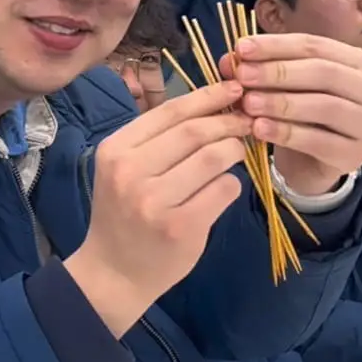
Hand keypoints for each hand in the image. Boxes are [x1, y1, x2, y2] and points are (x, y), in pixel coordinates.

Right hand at [64, 81, 251, 337]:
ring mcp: (155, 201)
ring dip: (234, 151)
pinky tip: (225, 188)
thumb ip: (158, 139)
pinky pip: (223, 190)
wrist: (113, 272)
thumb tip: (213, 104)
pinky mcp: (181, 227)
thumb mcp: (123, 168)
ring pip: (213, 158)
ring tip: (237, 153)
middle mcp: (131, 172)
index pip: (170, 111)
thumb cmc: (124, 213)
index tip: (235, 88)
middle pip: (195, 131)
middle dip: (228, 122)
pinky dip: (232, 184)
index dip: (208, 95)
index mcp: (116, 150)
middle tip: (247, 122)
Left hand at [218, 32, 361, 195]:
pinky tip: (260, 129)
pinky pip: (319, 140)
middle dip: (279, 72)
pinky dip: (286, 133)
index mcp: (354, 62)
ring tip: (248, 104)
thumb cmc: (298, 116)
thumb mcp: (278, 88)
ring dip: (282, 103)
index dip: (276, 46)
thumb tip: (229, 59)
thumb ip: (257, 71)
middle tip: (243, 76)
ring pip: (325, 106)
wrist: (309, 164)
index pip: (314, 45)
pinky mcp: (354, 155)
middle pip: (324, 72)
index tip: (242, 48)